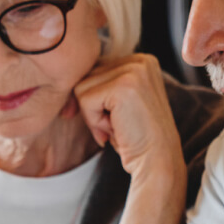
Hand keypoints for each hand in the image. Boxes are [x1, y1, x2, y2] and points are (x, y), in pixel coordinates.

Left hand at [75, 53, 187, 223]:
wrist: (157, 162)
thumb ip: (102, 84)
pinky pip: (85, 99)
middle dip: (94, 107)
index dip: (97, 100)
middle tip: (118, 125)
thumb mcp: (120, 103)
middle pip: (87, 76)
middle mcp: (141, 60)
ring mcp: (134, 71)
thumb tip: (66, 75)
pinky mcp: (123, 86)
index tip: (116, 119)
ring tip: (118, 127)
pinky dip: (94, 121)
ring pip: (82, 87)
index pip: (96, 70)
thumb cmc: (135, 138)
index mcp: (142, 61)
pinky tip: (115, 130)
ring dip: (93, 115)